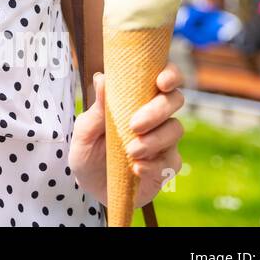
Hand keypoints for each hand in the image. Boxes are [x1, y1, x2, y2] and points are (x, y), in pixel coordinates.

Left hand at [69, 63, 185, 212]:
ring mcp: (164, 140)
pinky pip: (171, 161)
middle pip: (175, 99)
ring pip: (175, 129)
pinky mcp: (167, 165)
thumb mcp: (85, 132)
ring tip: (130, 152)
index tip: (161, 82)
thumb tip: (101, 78)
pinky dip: (154, 165)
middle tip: (135, 125)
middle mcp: (155, 116)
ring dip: (153, 140)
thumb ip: (96, 109)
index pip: (162, 77)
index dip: (169, 74)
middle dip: (158, 110)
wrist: (90, 186)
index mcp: (136, 99)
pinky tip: (136, 169)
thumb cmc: (88, 151)